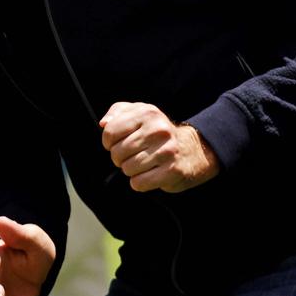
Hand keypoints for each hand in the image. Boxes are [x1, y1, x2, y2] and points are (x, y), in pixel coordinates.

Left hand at [100, 102, 219, 192]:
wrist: (192, 150)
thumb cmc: (158, 133)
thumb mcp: (140, 113)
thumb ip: (118, 112)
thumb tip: (103, 123)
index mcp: (148, 113)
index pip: (110, 132)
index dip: (109, 142)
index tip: (118, 143)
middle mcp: (158, 130)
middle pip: (117, 153)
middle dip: (120, 158)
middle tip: (133, 155)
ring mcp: (167, 151)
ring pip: (127, 169)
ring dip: (131, 170)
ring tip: (144, 164)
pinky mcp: (172, 171)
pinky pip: (139, 183)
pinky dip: (140, 182)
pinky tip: (149, 174)